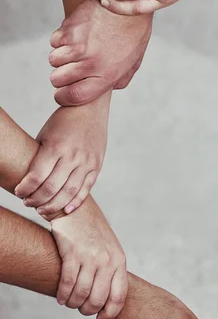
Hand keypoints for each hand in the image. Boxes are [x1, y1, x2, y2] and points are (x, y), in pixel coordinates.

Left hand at [14, 95, 109, 217]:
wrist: (90, 108)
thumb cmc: (62, 122)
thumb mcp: (46, 136)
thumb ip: (40, 158)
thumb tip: (28, 182)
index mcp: (55, 146)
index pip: (36, 176)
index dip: (25, 189)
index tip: (19, 193)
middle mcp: (73, 155)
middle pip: (52, 188)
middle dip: (37, 200)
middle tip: (28, 203)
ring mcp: (87, 162)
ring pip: (69, 192)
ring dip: (54, 205)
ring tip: (43, 210)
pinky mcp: (97, 166)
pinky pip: (86, 189)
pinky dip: (76, 202)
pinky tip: (66, 210)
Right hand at [49, 0, 151, 105]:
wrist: (128, 7)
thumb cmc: (132, 37)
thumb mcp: (131, 65)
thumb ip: (115, 82)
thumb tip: (99, 92)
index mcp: (106, 77)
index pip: (74, 96)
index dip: (63, 98)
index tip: (63, 94)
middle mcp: (90, 63)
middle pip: (57, 80)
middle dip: (61, 76)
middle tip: (70, 69)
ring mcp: (78, 46)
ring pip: (54, 60)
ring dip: (61, 57)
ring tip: (76, 50)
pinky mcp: (69, 29)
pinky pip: (54, 42)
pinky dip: (61, 40)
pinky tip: (76, 35)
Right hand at [51, 197, 127, 318]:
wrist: (75, 207)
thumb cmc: (92, 232)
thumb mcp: (110, 249)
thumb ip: (111, 270)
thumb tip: (107, 300)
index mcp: (119, 261)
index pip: (119, 296)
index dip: (109, 312)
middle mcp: (107, 260)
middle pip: (98, 299)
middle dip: (87, 310)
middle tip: (80, 309)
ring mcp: (90, 257)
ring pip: (81, 294)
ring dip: (73, 304)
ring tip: (69, 303)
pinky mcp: (72, 253)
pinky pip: (67, 283)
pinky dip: (62, 294)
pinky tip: (60, 297)